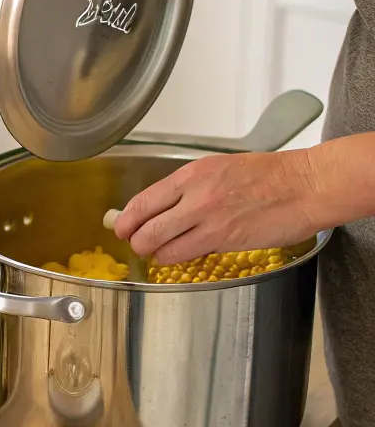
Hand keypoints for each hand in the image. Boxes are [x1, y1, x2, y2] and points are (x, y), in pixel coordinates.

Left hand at [112, 150, 319, 264]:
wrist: (306, 185)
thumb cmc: (271, 176)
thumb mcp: (220, 169)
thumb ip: (191, 187)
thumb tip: (166, 204)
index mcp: (191, 174)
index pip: (144, 199)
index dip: (127, 217)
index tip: (121, 225)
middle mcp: (193, 194)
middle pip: (144, 224)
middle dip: (134, 238)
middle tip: (135, 243)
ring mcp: (206, 217)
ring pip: (159, 242)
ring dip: (152, 251)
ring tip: (155, 252)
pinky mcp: (221, 238)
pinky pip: (184, 252)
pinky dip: (174, 257)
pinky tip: (176, 255)